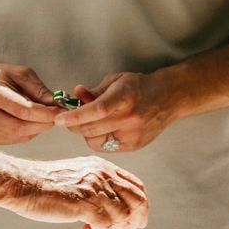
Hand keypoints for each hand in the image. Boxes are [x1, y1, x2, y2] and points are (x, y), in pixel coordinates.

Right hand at [0, 64, 67, 145]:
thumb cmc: (3, 77)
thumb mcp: (21, 73)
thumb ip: (38, 89)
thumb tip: (56, 104)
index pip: (23, 110)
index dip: (45, 113)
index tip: (61, 110)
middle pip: (21, 127)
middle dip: (43, 122)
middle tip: (56, 115)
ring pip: (20, 135)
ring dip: (37, 127)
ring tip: (41, 115)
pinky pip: (16, 139)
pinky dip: (28, 132)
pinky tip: (27, 120)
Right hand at [5, 157, 150, 228]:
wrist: (21, 182)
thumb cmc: (44, 183)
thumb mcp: (77, 175)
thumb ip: (96, 184)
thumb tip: (113, 205)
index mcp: (103, 167)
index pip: (138, 187)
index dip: (139, 207)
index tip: (130, 222)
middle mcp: (103, 175)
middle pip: (138, 202)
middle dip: (132, 222)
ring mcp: (94, 188)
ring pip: (124, 217)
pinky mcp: (84, 203)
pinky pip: (107, 225)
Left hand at [55, 68, 179, 157]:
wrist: (169, 97)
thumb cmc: (139, 87)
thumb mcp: (115, 82)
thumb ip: (94, 91)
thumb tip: (75, 95)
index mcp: (124, 97)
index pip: (96, 110)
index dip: (75, 116)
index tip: (59, 119)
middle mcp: (130, 118)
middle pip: (91, 129)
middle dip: (74, 125)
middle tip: (69, 119)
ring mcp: (133, 134)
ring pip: (96, 141)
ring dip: (86, 133)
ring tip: (92, 122)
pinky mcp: (134, 146)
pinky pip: (106, 147)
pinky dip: (99, 139)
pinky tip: (104, 129)